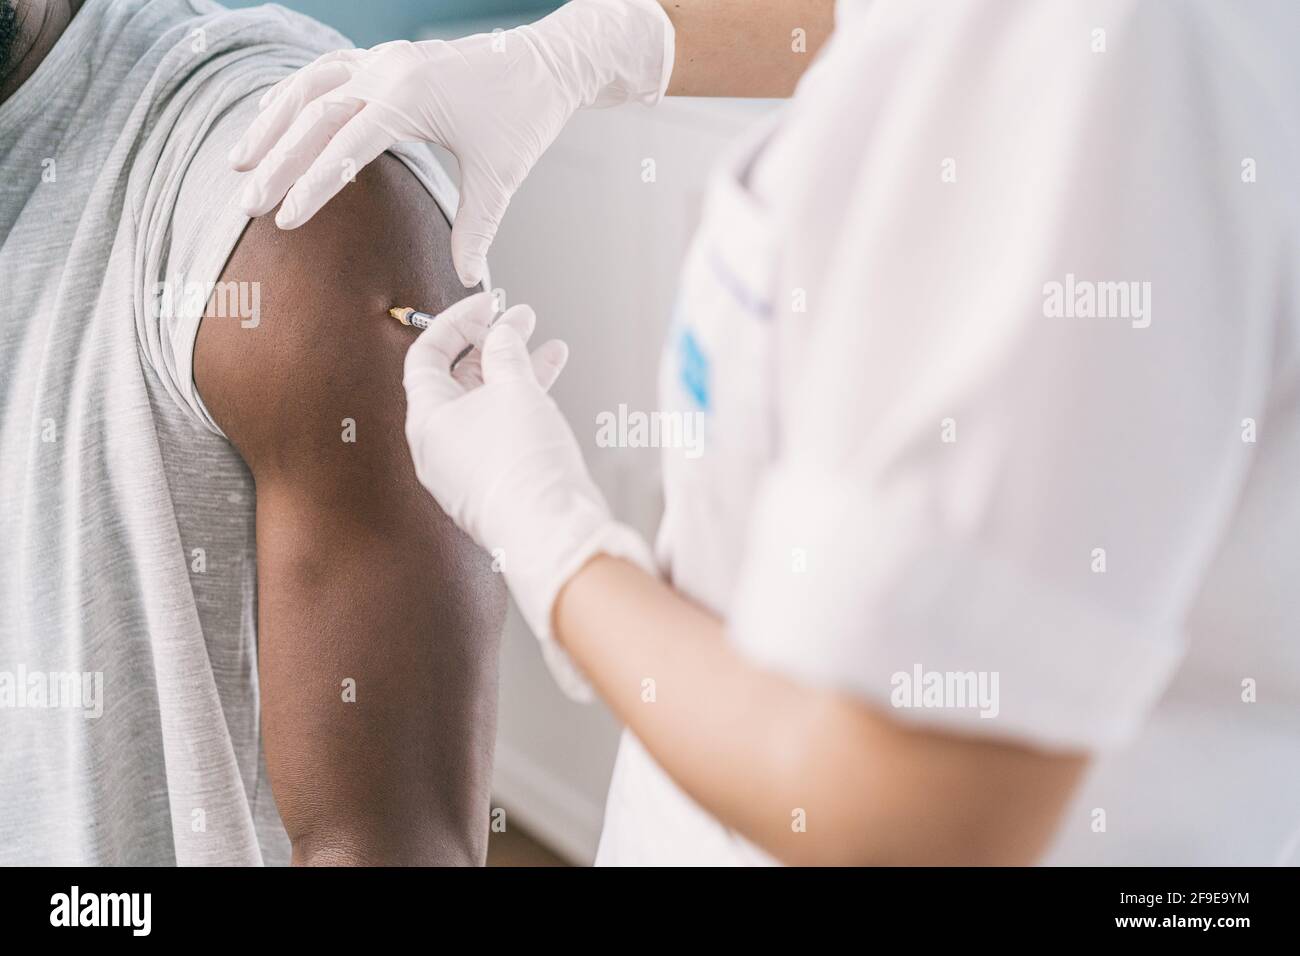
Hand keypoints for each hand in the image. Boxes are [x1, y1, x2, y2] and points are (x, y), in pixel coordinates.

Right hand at [229, 0, 674, 286]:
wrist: (544, 63)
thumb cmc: (524, 114)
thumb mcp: (501, 176)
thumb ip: (477, 228)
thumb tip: (468, 279)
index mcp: (411, 97)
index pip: (345, 146)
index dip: (312, 186)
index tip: (284, 219)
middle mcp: (388, 71)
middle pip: (314, 116)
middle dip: (278, 162)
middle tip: (249, 204)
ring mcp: (383, 59)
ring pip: (309, 87)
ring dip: (272, 124)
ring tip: (238, 162)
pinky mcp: (386, 58)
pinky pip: (325, 72)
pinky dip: (294, 95)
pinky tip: (272, 119)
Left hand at [403, 293, 653, 697]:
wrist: (552, 531)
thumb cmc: (524, 464)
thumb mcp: (515, 389)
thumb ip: (506, 351)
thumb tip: (503, 331)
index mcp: (426, 421)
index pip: (426, 356)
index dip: (456, 322)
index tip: (489, 304)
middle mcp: (438, 446)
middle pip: (456, 380)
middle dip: (490, 345)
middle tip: (519, 319)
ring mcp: (465, 468)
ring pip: (485, 405)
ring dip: (514, 371)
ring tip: (547, 345)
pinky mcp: (495, 484)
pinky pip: (501, 431)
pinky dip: (523, 403)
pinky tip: (553, 383)